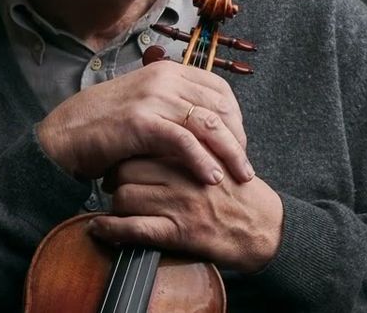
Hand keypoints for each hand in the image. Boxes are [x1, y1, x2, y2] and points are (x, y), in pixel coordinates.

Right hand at [36, 60, 252, 183]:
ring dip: (229, 153)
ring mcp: (152, 97)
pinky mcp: (142, 121)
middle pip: (220, 106)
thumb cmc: (102, 125)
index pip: (219, 88)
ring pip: (209, 123)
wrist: (64, 135)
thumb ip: (170, 105)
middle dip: (237, 138)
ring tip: (239, 176)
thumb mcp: (141, 104)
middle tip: (242, 165)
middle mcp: (163, 78)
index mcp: (165, 70)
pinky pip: (185, 141)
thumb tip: (205, 122)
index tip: (238, 142)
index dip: (236, 117)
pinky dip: (202, 161)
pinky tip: (211, 178)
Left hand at [91, 157, 282, 272]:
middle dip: (115, 177)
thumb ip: (191, 143)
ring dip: (114, 204)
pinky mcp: (180, 233)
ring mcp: (181, 205)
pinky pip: (135, 229)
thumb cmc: (240, 194)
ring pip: (127, 196)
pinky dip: (112, 230)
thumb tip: (157, 133)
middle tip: (112, 182)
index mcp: (194, 153)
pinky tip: (100, 229)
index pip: (145, 143)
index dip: (127, 151)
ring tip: (114, 206)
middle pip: (129, 168)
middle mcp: (185, 176)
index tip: (121, 156)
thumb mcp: (219, 157)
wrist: (266, 229)